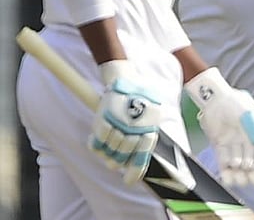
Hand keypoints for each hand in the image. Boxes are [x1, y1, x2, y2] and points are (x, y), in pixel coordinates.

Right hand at [90, 60, 161, 184]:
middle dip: (119, 158)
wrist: (126, 81)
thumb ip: (143, 143)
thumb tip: (132, 176)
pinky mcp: (103, 120)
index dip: (135, 172)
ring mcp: (118, 126)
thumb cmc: (139, 103)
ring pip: (108, 153)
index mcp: (148, 130)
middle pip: (120, 160)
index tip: (129, 180)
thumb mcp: (149, 120)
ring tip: (113, 134)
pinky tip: (102, 133)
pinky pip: (96, 144)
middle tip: (119, 146)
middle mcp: (133, 130)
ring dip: (109, 148)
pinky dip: (97, 141)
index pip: (141, 159)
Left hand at [185, 68, 253, 186]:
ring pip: (243, 176)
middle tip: (247, 166)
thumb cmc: (236, 104)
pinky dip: (228, 177)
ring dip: (240, 177)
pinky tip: (227, 173)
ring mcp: (237, 152)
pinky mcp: (222, 154)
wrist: (215, 100)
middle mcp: (252, 149)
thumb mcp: (252, 117)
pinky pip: (227, 172)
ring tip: (235, 165)